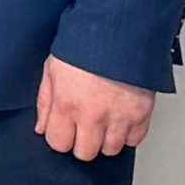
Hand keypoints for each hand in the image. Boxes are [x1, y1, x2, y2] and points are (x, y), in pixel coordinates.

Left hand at [35, 54, 154, 158]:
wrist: (118, 31)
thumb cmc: (83, 45)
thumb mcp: (52, 69)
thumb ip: (45, 102)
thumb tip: (42, 128)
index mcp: (67, 104)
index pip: (59, 144)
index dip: (59, 137)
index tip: (63, 130)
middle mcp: (93, 115)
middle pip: (85, 153)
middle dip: (81, 142)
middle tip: (83, 126)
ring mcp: (120, 117)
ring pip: (111, 150)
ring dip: (105, 139)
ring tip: (102, 120)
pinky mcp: (142, 114)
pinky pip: (134, 140)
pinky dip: (127, 133)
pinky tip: (119, 118)